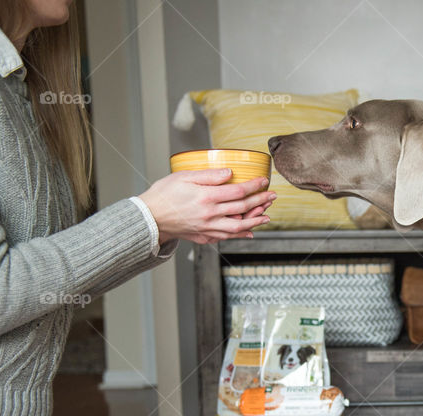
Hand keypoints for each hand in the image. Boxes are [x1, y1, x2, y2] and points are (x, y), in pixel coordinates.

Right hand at [139, 168, 276, 243]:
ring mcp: (208, 228)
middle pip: (242, 208)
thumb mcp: (184, 177)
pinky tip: (249, 232)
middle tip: (273, 195)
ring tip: (267, 215)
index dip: (254, 186)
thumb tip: (230, 173)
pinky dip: (240, 235)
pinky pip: (227, 237)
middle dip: (261, 201)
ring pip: (239, 227)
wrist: (149, 218)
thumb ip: (208, 175)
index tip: (264, 181)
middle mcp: (210, 215)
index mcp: (206, 197)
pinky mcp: (204, 237)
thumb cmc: (164, 194)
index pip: (238, 191)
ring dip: (255, 221)